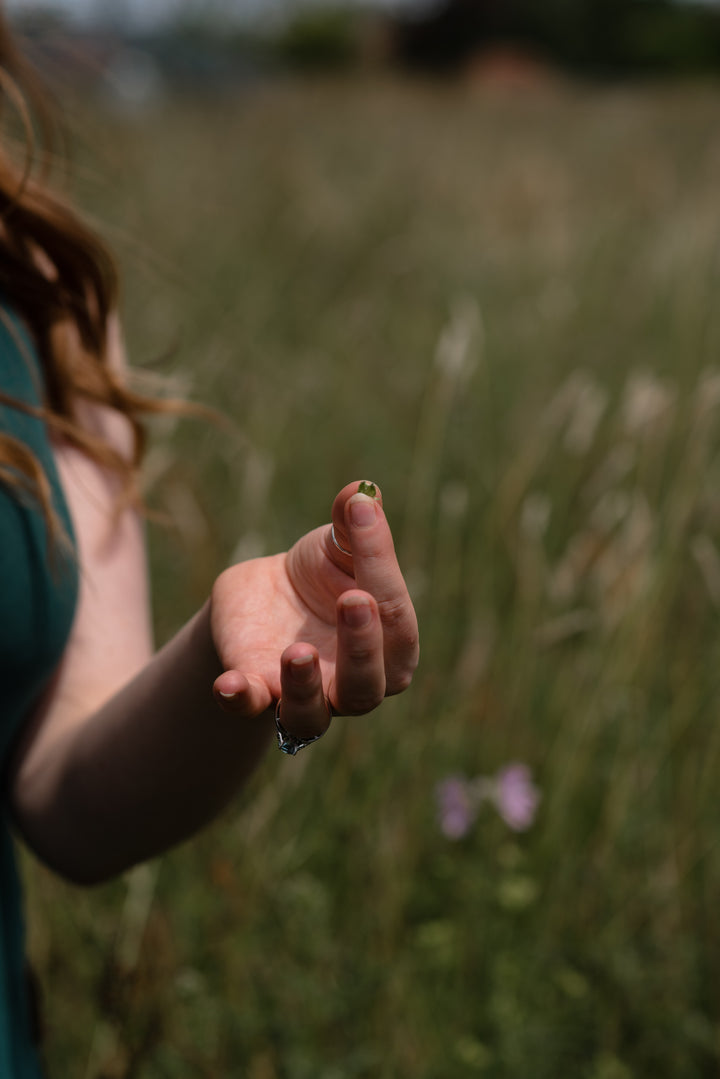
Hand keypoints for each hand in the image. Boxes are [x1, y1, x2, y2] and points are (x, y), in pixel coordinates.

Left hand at [209, 481, 418, 740]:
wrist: (265, 598)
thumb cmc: (319, 574)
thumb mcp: (334, 544)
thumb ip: (352, 524)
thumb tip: (362, 491)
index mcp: (390, 642)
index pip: (395, 615)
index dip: (383, 568)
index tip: (362, 515)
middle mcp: (355, 682)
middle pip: (367, 683)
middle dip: (361, 644)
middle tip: (351, 599)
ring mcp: (307, 695)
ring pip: (312, 714)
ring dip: (305, 687)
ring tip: (296, 651)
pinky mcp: (257, 691)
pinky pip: (250, 707)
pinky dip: (241, 698)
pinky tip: (229, 684)